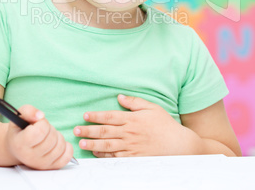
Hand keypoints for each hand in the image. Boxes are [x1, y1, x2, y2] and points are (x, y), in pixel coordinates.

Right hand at [6, 104, 73, 169]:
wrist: (18, 147)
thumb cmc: (20, 130)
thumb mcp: (18, 116)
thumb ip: (28, 111)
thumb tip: (40, 116)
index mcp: (20, 144)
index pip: (40, 131)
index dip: (43, 123)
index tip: (37, 123)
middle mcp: (30, 157)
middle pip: (52, 139)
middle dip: (50, 129)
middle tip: (43, 129)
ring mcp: (41, 164)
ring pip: (60, 146)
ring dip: (58, 136)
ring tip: (48, 136)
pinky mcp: (51, 167)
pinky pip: (67, 156)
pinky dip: (67, 147)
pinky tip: (57, 143)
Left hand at [73, 95, 198, 157]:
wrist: (178, 144)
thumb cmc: (164, 124)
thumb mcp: (151, 107)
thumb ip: (134, 102)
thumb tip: (120, 96)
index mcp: (132, 119)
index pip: (110, 116)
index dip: (96, 116)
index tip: (85, 115)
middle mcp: (129, 133)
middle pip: (105, 131)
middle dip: (89, 130)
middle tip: (75, 129)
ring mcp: (130, 146)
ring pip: (107, 145)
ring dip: (93, 143)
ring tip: (81, 142)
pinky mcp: (133, 157)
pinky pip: (115, 156)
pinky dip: (104, 155)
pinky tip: (96, 152)